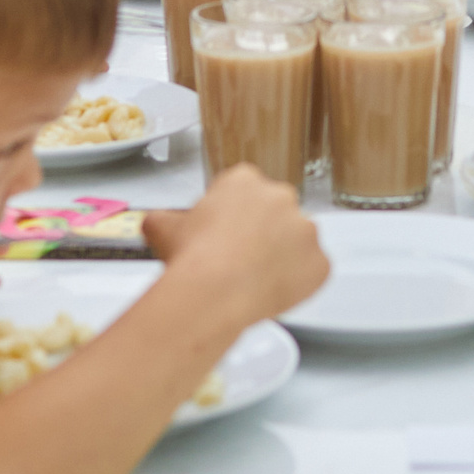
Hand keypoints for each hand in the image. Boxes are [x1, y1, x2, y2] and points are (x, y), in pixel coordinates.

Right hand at [145, 165, 328, 325]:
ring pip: (297, 242)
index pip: (243, 193)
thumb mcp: (162, 227)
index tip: (223, 234)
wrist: (214, 291)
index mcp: (245, 181)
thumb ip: (163, 218)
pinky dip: (299, 282)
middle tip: (239, 259)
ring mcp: (306, 229)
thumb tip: (154, 222)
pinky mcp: (320, 262)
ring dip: (282, 256)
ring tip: (254, 279)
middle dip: (260, 234)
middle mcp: (281, 197)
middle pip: (274, 214)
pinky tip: (272, 292)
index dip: (231, 217)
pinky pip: (313, 271)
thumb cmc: (193, 257)